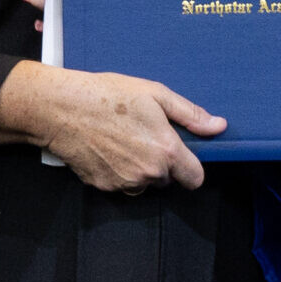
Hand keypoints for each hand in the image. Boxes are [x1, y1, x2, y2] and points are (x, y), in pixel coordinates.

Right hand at [0, 58, 222, 191]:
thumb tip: (219, 127)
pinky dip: (118, 172)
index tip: (182, 155)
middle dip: (161, 164)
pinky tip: (107, 149)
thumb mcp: (156, 94)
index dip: (191, 168)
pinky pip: (121, 185)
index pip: (195, 179)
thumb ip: (190, 114)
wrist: (61, 108)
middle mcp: (148, 174)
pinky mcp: (104, 187)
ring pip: (143, 184)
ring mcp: (125, 183)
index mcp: (167, 151)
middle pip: (167, 180)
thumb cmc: (108, 95)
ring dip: (140, 170)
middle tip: (144, 136)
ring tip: (123, 142)